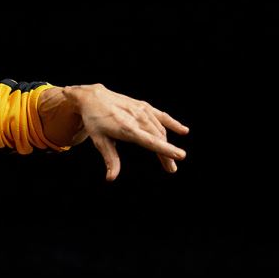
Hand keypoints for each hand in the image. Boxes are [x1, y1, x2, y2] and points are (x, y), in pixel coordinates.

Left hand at [69, 84, 188, 180]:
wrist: (94, 98)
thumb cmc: (95, 121)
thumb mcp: (99, 141)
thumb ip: (110, 159)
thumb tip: (111, 178)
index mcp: (126, 128)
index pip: (150, 141)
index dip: (166, 149)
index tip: (180, 156)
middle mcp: (137, 118)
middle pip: (158, 138)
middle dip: (167, 154)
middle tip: (171, 169)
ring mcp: (142, 111)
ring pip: (160, 130)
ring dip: (167, 144)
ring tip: (171, 158)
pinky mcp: (144, 106)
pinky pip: (162, 116)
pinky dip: (173, 123)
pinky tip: (184, 131)